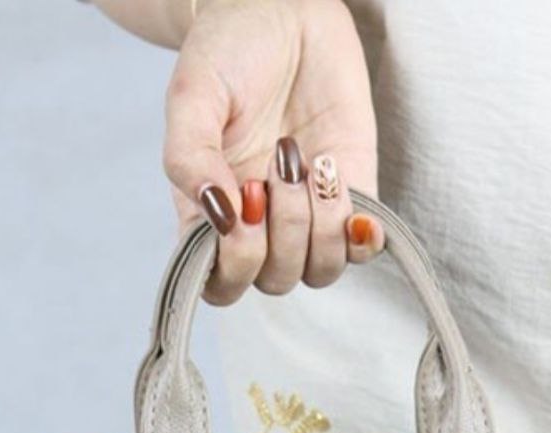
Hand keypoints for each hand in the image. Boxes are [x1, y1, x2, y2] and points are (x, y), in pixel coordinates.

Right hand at [164, 0, 382, 302]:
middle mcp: (260, 227)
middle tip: (280, 158)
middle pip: (275, 280)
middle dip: (282, 228)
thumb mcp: (191, 98)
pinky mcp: (354, 197)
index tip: (241, 198)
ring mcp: (309, 217)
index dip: (236, 262)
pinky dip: (358, 229)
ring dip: (318, 224)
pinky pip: (361, 249)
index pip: (222, 285)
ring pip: (319, 272)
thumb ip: (189, 161)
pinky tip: (338, 178)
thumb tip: (219, 218)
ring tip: (311, 160)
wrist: (283, 9)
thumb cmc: (228, 53)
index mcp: (212, 217)